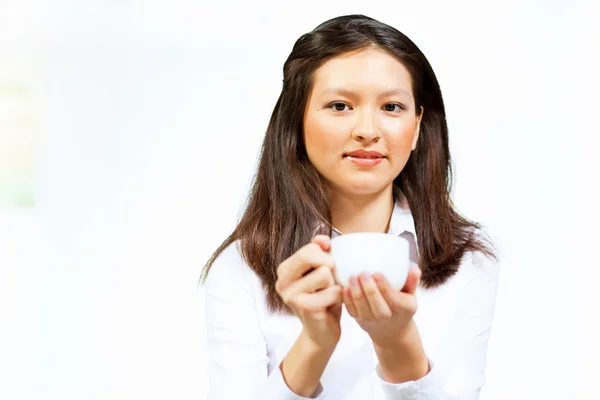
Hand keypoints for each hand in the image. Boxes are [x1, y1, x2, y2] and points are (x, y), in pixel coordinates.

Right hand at [275, 235, 342, 350]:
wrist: (322, 332)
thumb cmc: (323, 298)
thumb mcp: (321, 271)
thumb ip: (319, 251)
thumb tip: (322, 238)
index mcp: (284, 269)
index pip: (309, 248)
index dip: (325, 255)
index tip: (328, 267)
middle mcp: (282, 281)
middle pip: (311, 255)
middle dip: (329, 266)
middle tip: (330, 281)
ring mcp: (291, 295)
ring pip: (325, 273)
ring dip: (334, 284)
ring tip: (329, 294)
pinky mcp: (304, 307)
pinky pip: (332, 291)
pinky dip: (338, 297)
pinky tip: (331, 304)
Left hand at [343, 266, 421, 346]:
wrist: (392, 331)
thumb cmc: (401, 307)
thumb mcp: (411, 296)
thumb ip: (412, 281)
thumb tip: (414, 268)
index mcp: (402, 309)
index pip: (392, 298)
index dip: (384, 286)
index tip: (377, 273)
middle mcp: (387, 317)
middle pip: (376, 304)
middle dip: (369, 288)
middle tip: (363, 273)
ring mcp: (371, 320)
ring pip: (362, 308)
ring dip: (356, 292)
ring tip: (352, 277)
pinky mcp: (359, 320)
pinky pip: (351, 310)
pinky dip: (347, 299)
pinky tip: (344, 287)